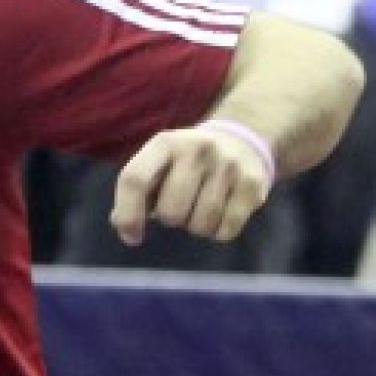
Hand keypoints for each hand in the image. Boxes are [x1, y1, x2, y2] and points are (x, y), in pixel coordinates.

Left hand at [111, 125, 272, 246]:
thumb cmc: (187, 162)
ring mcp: (228, 166)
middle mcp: (197, 150)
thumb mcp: (159, 164)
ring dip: (196, 227)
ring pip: (200, 224)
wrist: (242, 138)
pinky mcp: (253, 184)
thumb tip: (123, 224)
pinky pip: (226, 230)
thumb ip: (138, 191)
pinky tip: (220, 214)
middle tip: (180, 207)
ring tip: (201, 208)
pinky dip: (219, 232)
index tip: (132, 236)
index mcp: (164, 143)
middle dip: (171, 219)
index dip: (128, 214)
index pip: (135, 179)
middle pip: (171, 211)